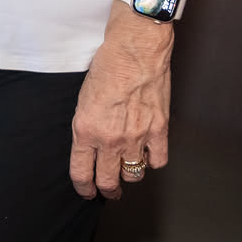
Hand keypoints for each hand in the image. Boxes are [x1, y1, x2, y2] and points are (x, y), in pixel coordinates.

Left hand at [70, 3, 173, 199]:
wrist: (134, 49)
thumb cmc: (106, 66)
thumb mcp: (82, 99)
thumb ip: (87, 127)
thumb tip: (91, 145)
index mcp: (86, 131)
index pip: (82, 173)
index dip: (84, 188)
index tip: (87, 191)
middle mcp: (110, 139)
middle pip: (109, 182)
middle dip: (107, 191)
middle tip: (109, 191)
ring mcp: (136, 137)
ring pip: (134, 175)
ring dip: (130, 175)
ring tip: (128, 170)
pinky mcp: (159, 130)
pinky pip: (158, 161)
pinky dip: (153, 160)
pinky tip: (148, 154)